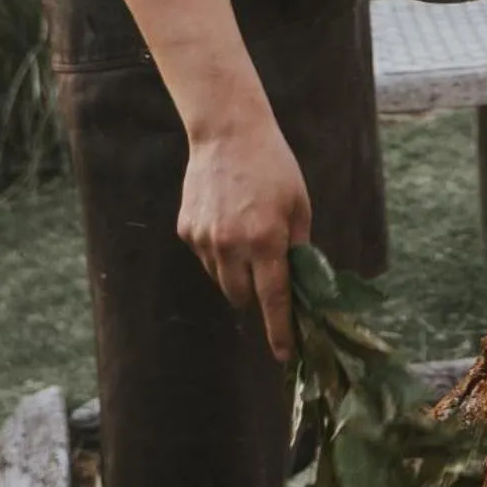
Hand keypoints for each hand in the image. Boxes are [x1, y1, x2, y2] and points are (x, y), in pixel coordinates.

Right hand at [177, 112, 311, 361]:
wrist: (228, 132)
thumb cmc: (273, 166)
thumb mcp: (299, 204)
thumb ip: (299, 247)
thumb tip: (299, 283)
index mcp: (267, 240)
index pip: (274, 301)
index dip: (280, 332)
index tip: (284, 355)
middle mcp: (232, 245)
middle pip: (241, 297)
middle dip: (255, 295)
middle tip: (266, 273)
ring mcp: (205, 239)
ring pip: (221, 280)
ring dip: (235, 273)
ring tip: (246, 235)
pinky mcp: (187, 229)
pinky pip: (204, 257)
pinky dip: (217, 251)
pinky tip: (226, 220)